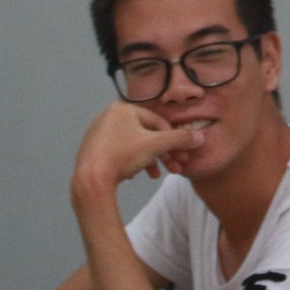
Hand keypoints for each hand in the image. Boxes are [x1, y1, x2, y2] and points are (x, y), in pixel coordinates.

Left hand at [71, 102, 203, 199]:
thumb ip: (180, 138)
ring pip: (133, 144)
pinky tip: (135, 174)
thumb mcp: (157, 145)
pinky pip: (119, 151)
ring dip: (149, 159)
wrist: (90, 180)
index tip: (181, 153)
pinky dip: (131, 161)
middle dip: (163, 152)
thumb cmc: (122, 156)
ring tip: (154, 174)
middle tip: (174, 166)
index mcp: (122, 108)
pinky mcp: (91, 149)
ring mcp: (97, 133)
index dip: (174, 139)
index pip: (158, 122)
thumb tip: (200, 137)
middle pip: (146, 134)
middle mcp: (107, 116)